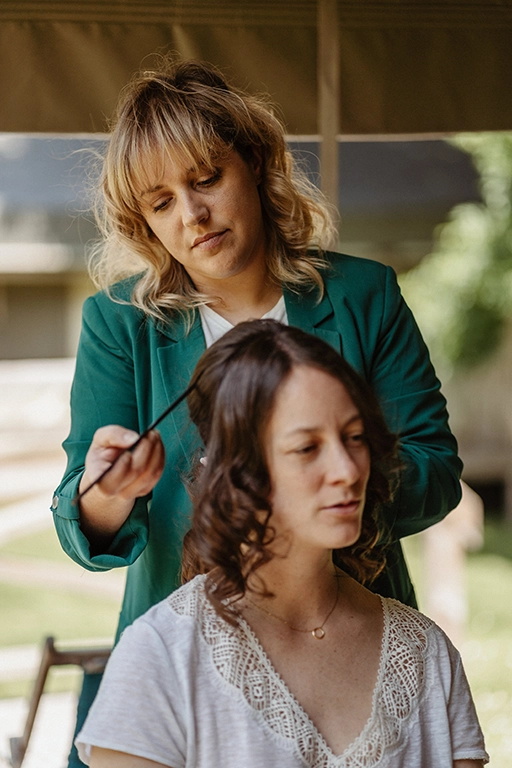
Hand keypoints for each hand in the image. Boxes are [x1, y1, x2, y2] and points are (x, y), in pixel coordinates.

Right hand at [78, 426, 164, 543]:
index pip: (109, 482)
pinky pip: (157, 475)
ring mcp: (130, 492)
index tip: (128, 452)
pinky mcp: (143, 490)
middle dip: (145, 450)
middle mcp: (113, 490)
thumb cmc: (103, 454)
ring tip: (154, 435)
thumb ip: (113, 435)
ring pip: (148, 475)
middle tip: (150, 434)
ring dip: (156, 452)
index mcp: (98, 479)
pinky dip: (160, 458)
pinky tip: (157, 445)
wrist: (108, 470)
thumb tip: (133, 438)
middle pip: (134, 472)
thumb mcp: (101, 439)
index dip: (122, 468)